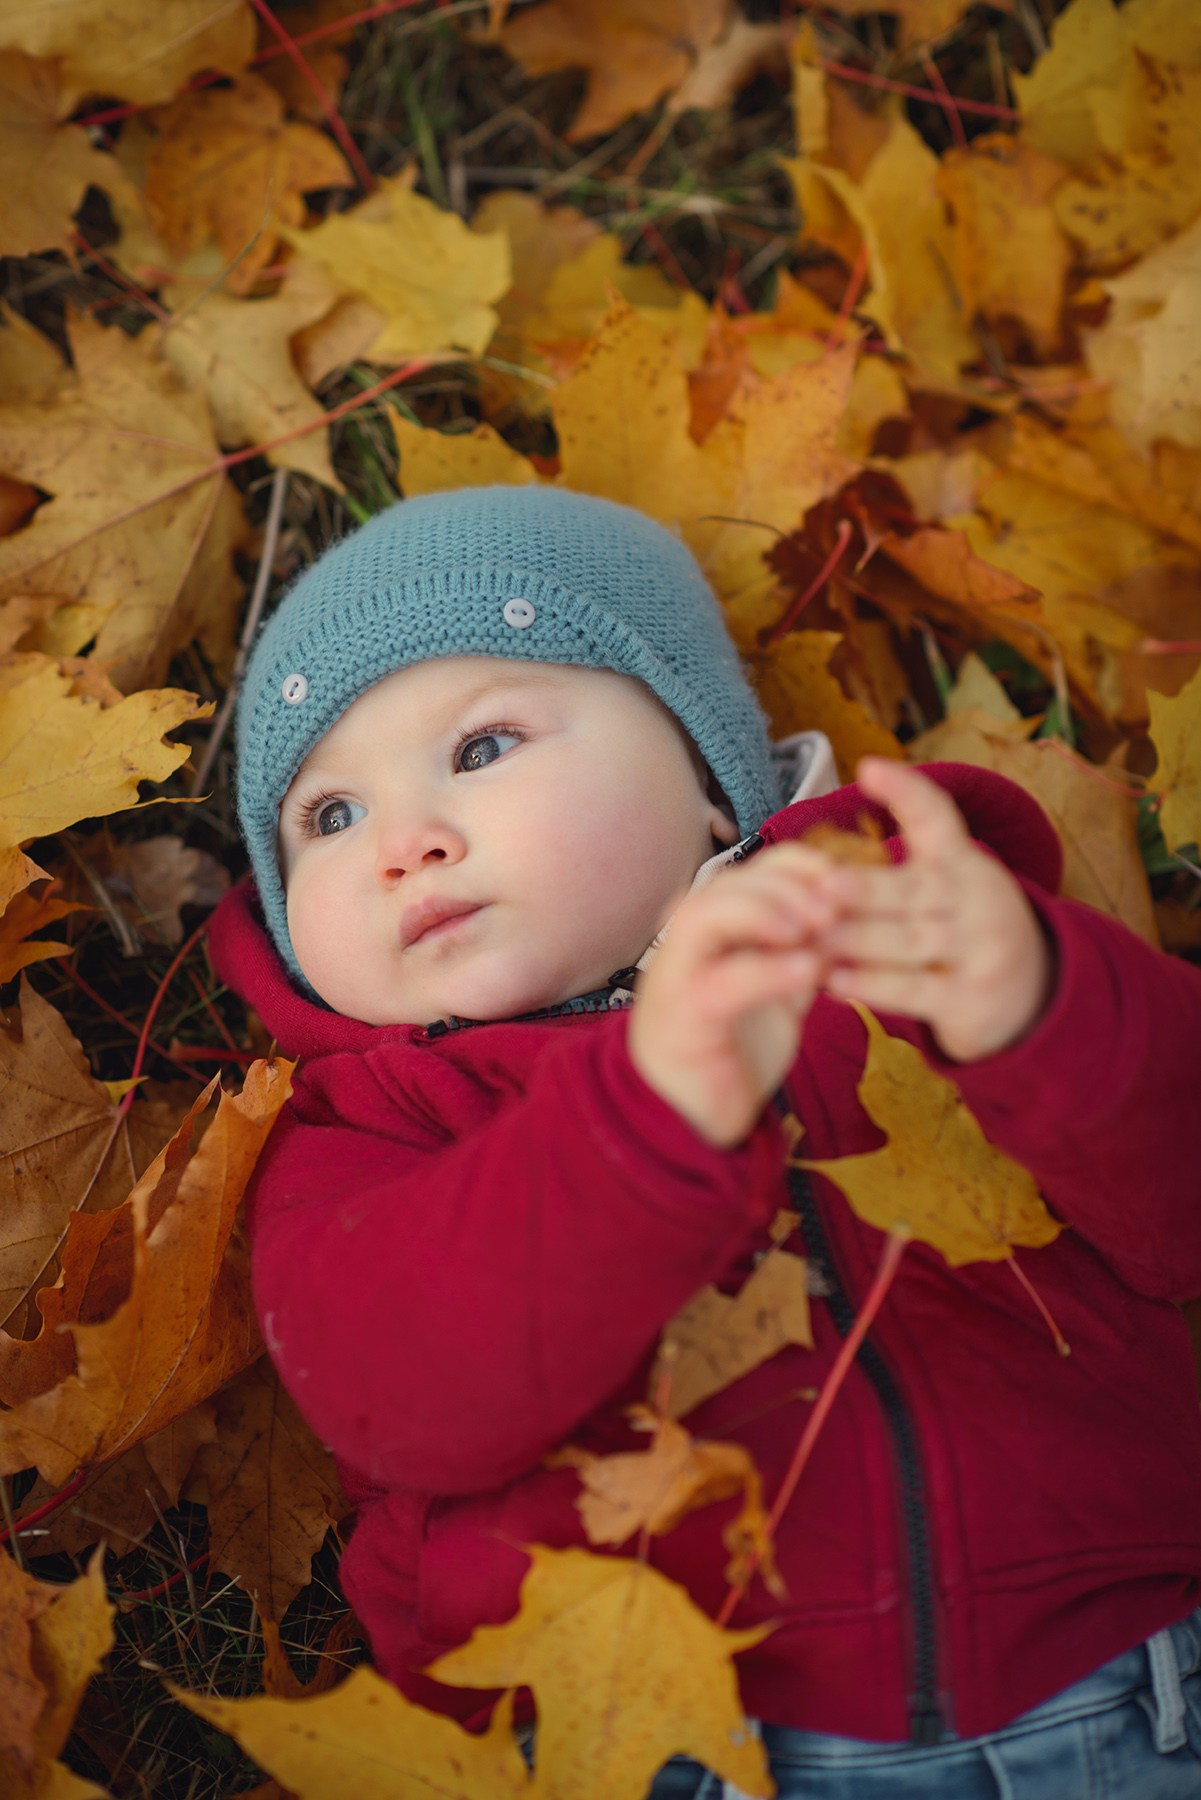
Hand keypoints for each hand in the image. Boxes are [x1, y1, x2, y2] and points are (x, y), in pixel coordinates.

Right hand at [627, 844, 835, 1147]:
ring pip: (708, 915)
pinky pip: (722, 980)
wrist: (693, 1114)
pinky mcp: (682, 1014)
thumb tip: (850, 912)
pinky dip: (768, 969)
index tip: (849, 880)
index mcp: (715, 926)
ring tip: (816, 928)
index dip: (802, 864)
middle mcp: (688, 940)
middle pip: (730, 882)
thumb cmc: (733, 1046)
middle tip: (835, 906)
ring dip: (766, 911)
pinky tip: (809, 971)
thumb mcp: (779, 986)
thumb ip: (802, 950)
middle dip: (788, 885)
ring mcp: (678, 973)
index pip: (754, 869)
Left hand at [817, 759, 1054, 1061]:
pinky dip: (872, 986)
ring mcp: (980, 950)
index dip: (906, 791)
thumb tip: (815, 861)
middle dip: (867, 887)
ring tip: (813, 938)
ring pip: (911, 941)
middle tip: (822, 883)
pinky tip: (833, 981)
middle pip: (915, 889)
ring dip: (858, 940)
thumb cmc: (959, 928)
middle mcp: (976, 899)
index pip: (938, 817)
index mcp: (962, 862)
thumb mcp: (945, 887)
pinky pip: (916, 990)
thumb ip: (895, 871)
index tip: (869, 769)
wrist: (1030, 992)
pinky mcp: (971, 999)